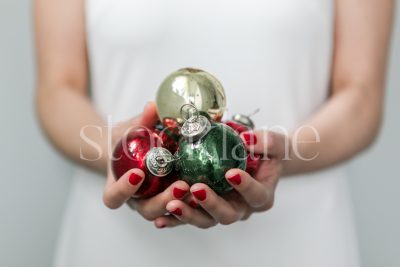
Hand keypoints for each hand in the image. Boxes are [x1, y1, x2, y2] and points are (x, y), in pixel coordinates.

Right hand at [102, 102, 191, 222]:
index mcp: (118, 186)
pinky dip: (193, 204)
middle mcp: (136, 199)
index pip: (113, 197)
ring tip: (198, 190)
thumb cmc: (127, 140)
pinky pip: (181, 209)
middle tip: (181, 186)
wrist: (133, 148)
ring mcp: (154, 202)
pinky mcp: (172, 201)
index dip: (123, 190)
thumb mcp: (128, 129)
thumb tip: (153, 106)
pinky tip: (207, 192)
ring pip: (167, 213)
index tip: (138, 173)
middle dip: (163, 201)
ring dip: (182, 204)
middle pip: (146, 210)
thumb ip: (140, 121)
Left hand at [154, 130, 287, 228]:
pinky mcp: (204, 209)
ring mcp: (221, 210)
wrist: (257, 159)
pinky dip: (174, 220)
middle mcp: (241, 207)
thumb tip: (247, 140)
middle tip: (197, 189)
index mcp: (261, 195)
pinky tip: (160, 218)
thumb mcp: (274, 143)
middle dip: (211, 204)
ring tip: (172, 203)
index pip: (256, 196)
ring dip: (188, 213)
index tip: (231, 173)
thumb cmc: (267, 152)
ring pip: (206, 220)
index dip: (245, 187)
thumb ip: (267, 142)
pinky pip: (189, 217)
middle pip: (227, 215)